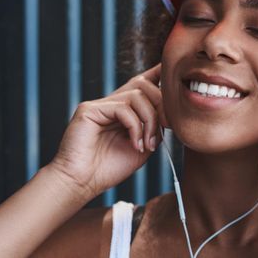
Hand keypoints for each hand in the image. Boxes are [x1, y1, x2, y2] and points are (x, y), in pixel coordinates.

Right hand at [49, 64, 167, 201]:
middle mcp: (112, 102)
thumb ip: (155, 127)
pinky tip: (135, 144)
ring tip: (147, 144)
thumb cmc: (109, 169)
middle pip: (144, 85)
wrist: (82, 183)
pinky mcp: (89, 109)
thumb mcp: (143, 146)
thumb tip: (169, 115)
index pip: (143, 82)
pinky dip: (135, 126)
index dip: (159, 74)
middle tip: (166, 128)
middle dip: (162, 105)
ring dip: (149, 120)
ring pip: (137, 94)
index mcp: (125, 109)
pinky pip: (122, 107)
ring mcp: (100, 104)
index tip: (175, 79)